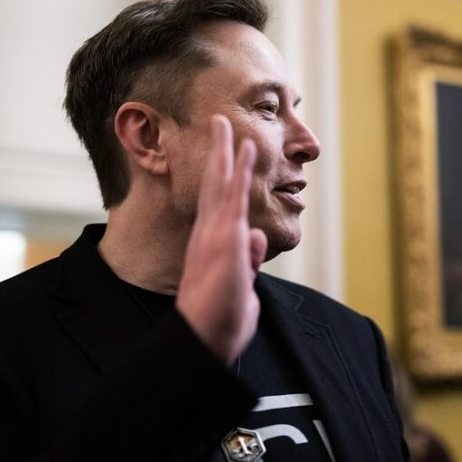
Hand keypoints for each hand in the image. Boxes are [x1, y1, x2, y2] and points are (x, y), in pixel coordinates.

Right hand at [175, 115, 267, 362]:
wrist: (205, 337)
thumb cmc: (221, 319)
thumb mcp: (241, 284)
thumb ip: (247, 258)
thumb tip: (256, 236)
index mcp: (210, 245)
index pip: (216, 203)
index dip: (220, 177)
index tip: (224, 156)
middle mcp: (209, 234)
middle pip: (213, 185)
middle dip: (217, 153)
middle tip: (217, 125)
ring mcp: (215, 234)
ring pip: (220, 183)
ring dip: (225, 152)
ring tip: (226, 124)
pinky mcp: (225, 238)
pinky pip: (234, 196)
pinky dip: (239, 170)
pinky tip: (245, 148)